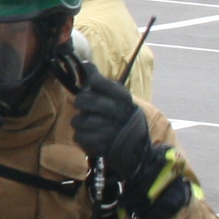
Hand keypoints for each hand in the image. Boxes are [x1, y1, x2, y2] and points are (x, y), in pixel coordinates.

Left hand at [69, 71, 154, 192]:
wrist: (140, 154)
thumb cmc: (127, 122)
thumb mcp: (123, 101)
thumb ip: (104, 85)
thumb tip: (85, 64)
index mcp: (124, 100)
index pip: (101, 83)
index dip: (92, 82)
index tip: (90, 85)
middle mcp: (118, 113)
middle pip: (85, 101)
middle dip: (80, 103)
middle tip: (82, 105)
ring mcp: (110, 131)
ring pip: (78, 120)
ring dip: (79, 122)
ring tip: (88, 124)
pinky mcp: (102, 147)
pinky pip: (79, 137)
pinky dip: (82, 138)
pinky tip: (91, 137)